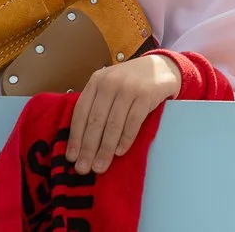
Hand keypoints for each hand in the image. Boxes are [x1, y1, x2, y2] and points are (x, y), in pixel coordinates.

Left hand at [67, 53, 180, 175]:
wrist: (163, 66)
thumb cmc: (131, 82)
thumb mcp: (110, 86)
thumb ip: (97, 105)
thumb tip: (82, 143)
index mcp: (96, 81)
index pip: (81, 112)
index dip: (75, 137)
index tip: (71, 158)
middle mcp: (110, 82)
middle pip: (95, 121)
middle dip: (88, 148)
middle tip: (84, 169)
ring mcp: (129, 87)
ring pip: (113, 124)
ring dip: (105, 149)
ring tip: (100, 166)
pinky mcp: (146, 94)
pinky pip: (133, 121)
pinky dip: (125, 138)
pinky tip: (120, 152)